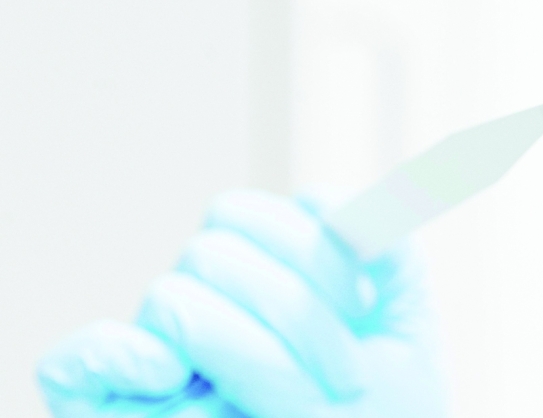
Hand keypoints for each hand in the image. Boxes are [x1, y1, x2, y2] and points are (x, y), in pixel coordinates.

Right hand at [38, 190, 446, 417]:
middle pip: (216, 250)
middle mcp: (200, 307)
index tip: (362, 305)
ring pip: (176, 298)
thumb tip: (367, 197)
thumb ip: (395, 262)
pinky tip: (176, 377)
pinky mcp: (112, 404)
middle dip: (295, 315)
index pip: (247, 215)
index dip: (309, 251)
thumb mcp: (409, 338)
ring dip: (255, 353)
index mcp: (256, 279)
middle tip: (346, 381)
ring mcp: (157, 357)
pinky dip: (122, 356)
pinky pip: (81, 361)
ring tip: (301, 405)